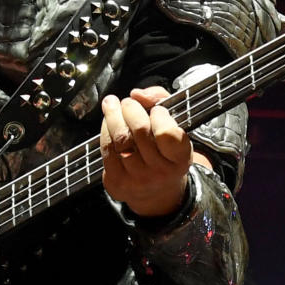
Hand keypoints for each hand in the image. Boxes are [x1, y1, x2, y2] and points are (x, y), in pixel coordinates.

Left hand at [100, 87, 192, 217]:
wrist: (157, 190)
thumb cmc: (166, 152)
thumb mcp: (176, 126)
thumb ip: (161, 101)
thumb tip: (138, 94)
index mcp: (180, 158)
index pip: (166, 133)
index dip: (158, 115)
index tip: (156, 110)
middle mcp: (160, 171)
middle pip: (139, 131)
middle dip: (130, 109)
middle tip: (128, 102)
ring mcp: (137, 178)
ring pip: (119, 139)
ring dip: (113, 115)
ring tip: (112, 105)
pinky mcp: (117, 182)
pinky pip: (106, 149)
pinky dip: (105, 131)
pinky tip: (108, 122)